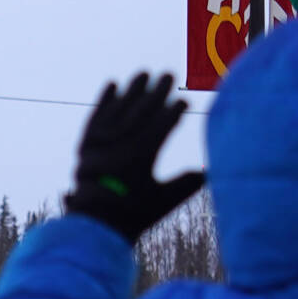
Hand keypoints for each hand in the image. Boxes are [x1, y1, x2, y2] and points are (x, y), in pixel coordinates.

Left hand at [63, 73, 205, 242]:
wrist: (94, 224)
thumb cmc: (133, 214)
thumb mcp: (163, 201)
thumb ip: (187, 184)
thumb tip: (213, 171)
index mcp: (141, 157)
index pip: (161, 126)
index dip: (173, 113)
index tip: (183, 102)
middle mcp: (119, 145)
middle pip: (141, 111)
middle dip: (156, 93)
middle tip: (168, 75)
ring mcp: (100, 143)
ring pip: (118, 110)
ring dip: (131, 90)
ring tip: (144, 74)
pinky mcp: (84, 144)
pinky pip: (96, 116)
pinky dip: (104, 101)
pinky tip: (113, 84)